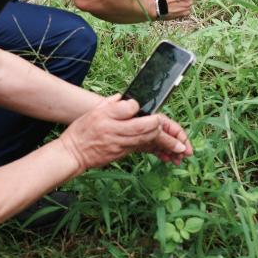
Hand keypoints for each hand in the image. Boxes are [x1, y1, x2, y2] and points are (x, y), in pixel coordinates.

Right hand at [58, 95, 192, 172]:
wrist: (73, 153)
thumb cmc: (82, 130)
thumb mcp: (96, 111)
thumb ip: (116, 105)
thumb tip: (133, 103)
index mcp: (117, 125)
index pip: (144, 123)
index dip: (157, 122)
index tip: (162, 120)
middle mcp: (122, 138)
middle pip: (152, 137)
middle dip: (169, 140)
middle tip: (183, 146)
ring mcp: (123, 148)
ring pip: (150, 146)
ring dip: (166, 149)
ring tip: (181, 152)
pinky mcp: (123, 154)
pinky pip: (142, 150)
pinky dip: (155, 150)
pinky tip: (166, 154)